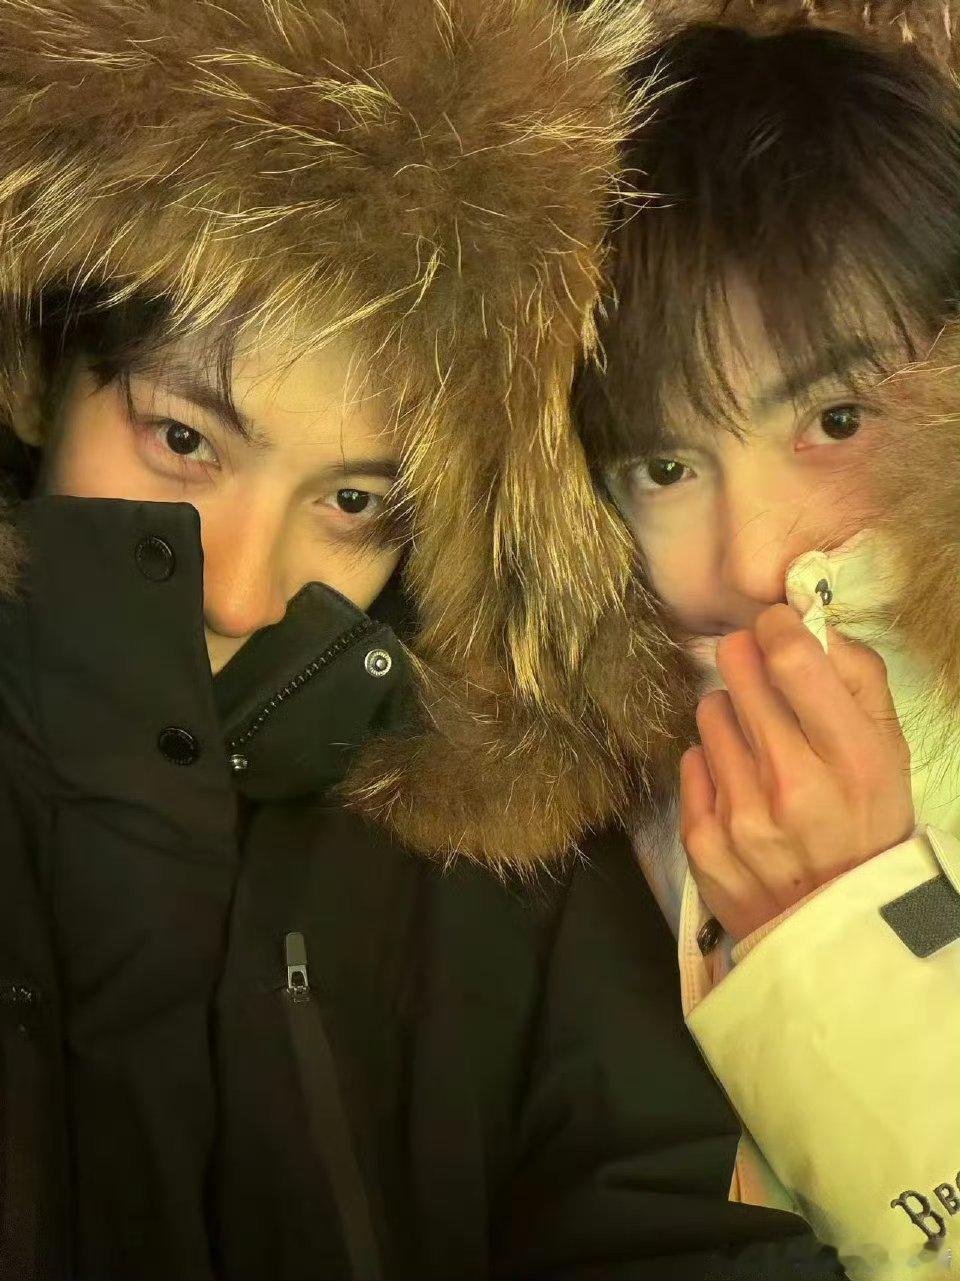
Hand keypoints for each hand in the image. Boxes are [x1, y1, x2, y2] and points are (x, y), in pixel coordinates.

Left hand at [679, 603, 914, 941]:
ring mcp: (740, 815)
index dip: (777, 627)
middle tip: (758, 673)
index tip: (776, 626)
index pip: (792, 659)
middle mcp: (792, 784)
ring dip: (730, 716)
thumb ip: (858, 682)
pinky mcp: (702, 841)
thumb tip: (812, 625)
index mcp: (850, 759)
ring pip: (708, 712)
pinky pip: (691, 762)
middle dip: (746, 660)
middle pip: (737, 673)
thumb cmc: (867, 826)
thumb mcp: (889, 756)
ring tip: (756, 745)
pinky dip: (712, 766)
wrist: (836, 932)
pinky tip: (740, 788)